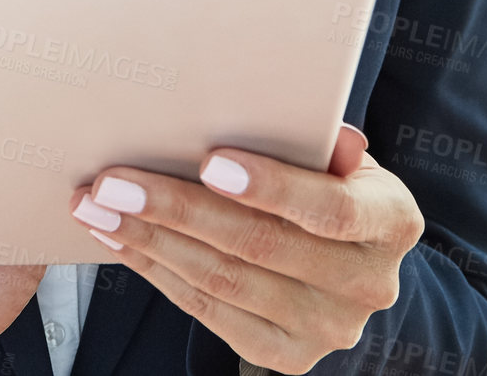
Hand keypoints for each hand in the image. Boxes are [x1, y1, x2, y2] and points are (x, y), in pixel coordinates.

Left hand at [67, 125, 422, 374]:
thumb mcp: (338, 152)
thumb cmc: (329, 179)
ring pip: (223, 281)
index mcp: (390, 222)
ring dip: (149, 240)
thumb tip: (330, 132)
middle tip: (113, 181)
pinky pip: (207, 310)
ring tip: (96, 206)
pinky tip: (119, 238)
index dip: (271, 187)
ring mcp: (326, 329)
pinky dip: (156, 269)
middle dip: (177, 209)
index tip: (208, 161)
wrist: (349, 256)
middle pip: (260, 246)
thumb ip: (322, 140)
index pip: (330, 209)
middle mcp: (366, 285)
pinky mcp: (285, 355)